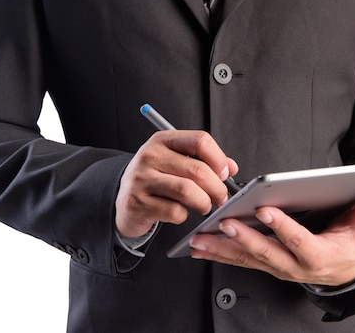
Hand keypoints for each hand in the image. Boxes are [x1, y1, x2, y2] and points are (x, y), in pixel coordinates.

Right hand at [115, 130, 238, 237]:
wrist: (124, 200)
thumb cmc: (155, 179)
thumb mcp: (175, 161)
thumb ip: (203, 161)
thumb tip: (230, 167)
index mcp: (163, 140)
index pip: (200, 140)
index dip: (218, 159)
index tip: (224, 173)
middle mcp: (150, 156)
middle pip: (198, 169)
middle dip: (217, 187)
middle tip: (221, 197)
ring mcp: (141, 179)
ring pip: (187, 191)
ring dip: (204, 202)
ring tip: (205, 206)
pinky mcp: (138, 203)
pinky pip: (174, 211)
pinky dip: (184, 215)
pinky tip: (181, 213)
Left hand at [189, 189, 354, 285]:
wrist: (343, 274)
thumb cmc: (349, 248)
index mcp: (318, 255)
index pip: (299, 241)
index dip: (283, 227)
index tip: (266, 210)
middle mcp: (294, 265)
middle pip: (267, 253)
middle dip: (244, 238)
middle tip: (224, 223)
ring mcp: (278, 268)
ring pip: (247, 259)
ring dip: (222, 249)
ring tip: (199, 239)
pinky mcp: (266, 266)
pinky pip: (241, 261)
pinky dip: (219, 253)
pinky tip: (200, 246)